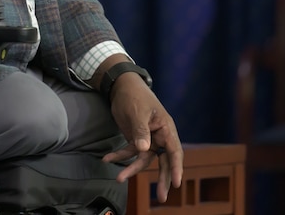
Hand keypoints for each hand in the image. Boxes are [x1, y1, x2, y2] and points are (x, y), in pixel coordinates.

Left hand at [101, 76, 183, 202]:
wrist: (121, 87)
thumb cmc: (135, 96)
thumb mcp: (138, 112)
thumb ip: (141, 131)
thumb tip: (144, 150)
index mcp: (166, 129)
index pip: (175, 151)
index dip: (177, 168)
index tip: (177, 183)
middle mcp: (159, 136)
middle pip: (163, 161)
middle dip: (162, 179)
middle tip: (162, 197)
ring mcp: (147, 139)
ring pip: (144, 160)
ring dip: (132, 169)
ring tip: (119, 179)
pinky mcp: (135, 139)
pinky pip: (129, 152)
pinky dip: (119, 156)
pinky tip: (107, 159)